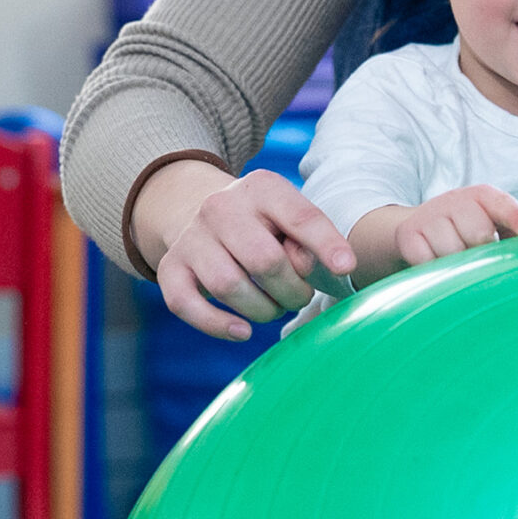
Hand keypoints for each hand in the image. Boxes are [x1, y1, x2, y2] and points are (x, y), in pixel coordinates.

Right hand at [139, 162, 354, 342]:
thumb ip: (306, 239)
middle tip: (299, 297)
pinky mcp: (171, 267)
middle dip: (291, 290)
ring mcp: (191, 237)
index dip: (326, 244)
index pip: (301, 217)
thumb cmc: (262, 224)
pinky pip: (187, 304)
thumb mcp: (288, 216)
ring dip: (261, 310)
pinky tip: (242, 331)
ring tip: (274, 308)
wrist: (198, 212)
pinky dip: (217, 324)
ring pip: (228, 285)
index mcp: (262, 187)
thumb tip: (310, 268)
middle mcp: (220, 206)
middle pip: (264, 260)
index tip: (346, 268)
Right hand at [393, 186, 517, 267]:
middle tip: (483, 258)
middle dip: (485, 253)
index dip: (514, 216)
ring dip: (460, 265)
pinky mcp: (409, 238)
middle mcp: (456, 201)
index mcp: (483, 196)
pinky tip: (439, 270)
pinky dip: (437, 272)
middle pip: (479, 234)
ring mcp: (431, 218)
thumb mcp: (506, 222)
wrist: (414, 231)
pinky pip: (428, 263)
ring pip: (454, 252)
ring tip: (460, 264)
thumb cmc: (472, 228)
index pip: (499, 202)